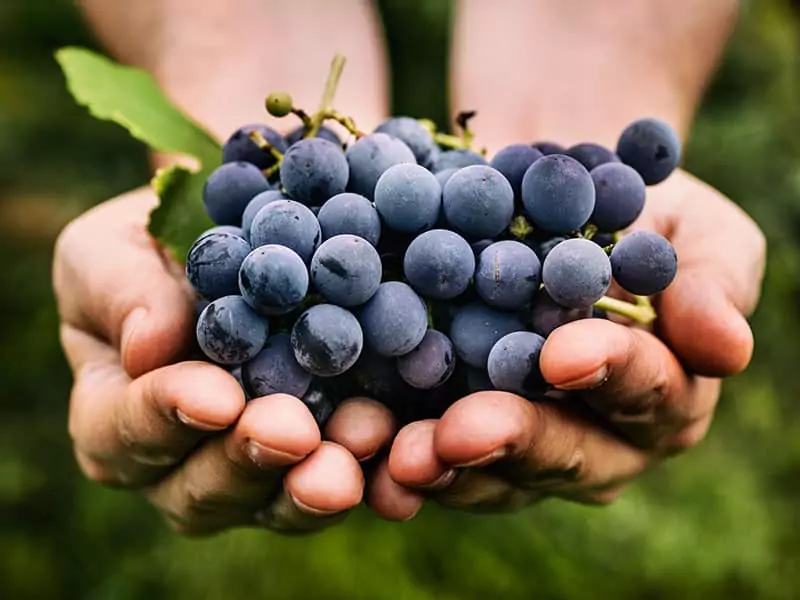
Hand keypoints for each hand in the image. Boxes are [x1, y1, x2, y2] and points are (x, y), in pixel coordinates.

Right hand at [53, 188, 396, 534]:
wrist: (233, 246)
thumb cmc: (156, 249)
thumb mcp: (114, 249)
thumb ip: (120, 293)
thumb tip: (149, 346)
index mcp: (115, 415)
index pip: (123, 432)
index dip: (165, 417)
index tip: (216, 396)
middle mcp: (181, 462)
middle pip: (203, 487)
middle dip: (251, 459)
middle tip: (294, 430)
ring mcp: (254, 471)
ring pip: (277, 500)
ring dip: (318, 479)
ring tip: (362, 440)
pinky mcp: (320, 460)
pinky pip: (347, 482)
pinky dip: (377, 474)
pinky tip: (405, 455)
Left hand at [372, 170, 765, 516]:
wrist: (537, 193)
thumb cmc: (625, 205)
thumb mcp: (687, 224)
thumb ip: (712, 281)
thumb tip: (726, 347)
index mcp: (662, 391)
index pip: (644, 391)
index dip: (610, 374)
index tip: (563, 353)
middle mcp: (595, 435)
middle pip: (563, 453)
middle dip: (512, 441)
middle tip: (460, 433)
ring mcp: (519, 439)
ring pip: (488, 473)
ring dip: (440, 468)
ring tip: (397, 456)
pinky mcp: (450, 427)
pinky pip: (427, 454)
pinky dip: (390, 453)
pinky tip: (356, 446)